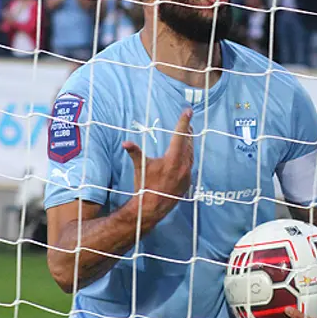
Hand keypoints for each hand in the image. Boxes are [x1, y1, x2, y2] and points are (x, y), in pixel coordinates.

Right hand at [122, 109, 193, 223]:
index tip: (188, 110)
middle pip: (188, 143)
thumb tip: (125, 142)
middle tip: (187, 121)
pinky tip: (186, 153)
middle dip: (187, 131)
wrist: (152, 207)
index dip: (184, 121)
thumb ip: (135, 152)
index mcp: (173, 159)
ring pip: (191, 153)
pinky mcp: (187, 181)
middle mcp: (183, 165)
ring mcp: (187, 174)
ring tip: (188, 134)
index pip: (180, 135)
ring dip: (189, 142)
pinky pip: (190, 164)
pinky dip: (188, 155)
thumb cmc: (145, 185)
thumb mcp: (140, 167)